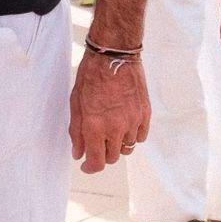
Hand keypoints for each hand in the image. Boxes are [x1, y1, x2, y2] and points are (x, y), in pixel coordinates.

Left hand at [68, 52, 148, 173]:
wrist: (114, 54)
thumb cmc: (91, 76)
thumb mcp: (76, 103)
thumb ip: (77, 132)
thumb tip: (78, 154)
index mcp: (95, 126)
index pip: (97, 162)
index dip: (90, 168)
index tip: (87, 165)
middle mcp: (116, 127)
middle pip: (113, 157)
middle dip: (103, 154)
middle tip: (97, 143)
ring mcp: (133, 121)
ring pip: (128, 148)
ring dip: (118, 145)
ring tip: (111, 131)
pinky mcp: (145, 113)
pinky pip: (141, 136)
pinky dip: (132, 136)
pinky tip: (125, 125)